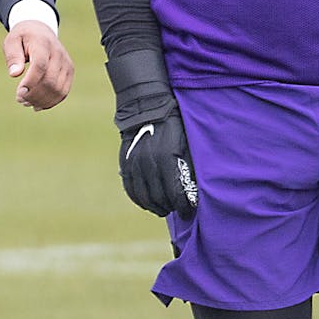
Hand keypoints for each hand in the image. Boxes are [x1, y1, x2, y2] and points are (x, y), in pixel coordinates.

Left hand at [3, 20, 72, 109]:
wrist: (40, 31)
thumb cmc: (23, 38)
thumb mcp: (12, 41)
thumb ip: (13, 56)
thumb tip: (14, 74)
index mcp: (43, 43)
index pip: (40, 65)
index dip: (30, 82)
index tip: (19, 93)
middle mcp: (58, 53)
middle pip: (50, 81)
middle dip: (34, 95)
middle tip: (19, 99)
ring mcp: (66, 63)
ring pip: (58, 89)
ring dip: (42, 101)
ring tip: (26, 103)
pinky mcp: (69, 72)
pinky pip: (63, 92)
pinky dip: (51, 102)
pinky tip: (38, 105)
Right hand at [107, 49, 197, 218]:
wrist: (147, 108)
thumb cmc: (174, 126)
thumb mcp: (187, 143)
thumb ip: (189, 167)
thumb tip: (194, 190)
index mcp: (167, 158)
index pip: (176, 193)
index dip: (184, 206)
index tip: (189, 210)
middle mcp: (149, 163)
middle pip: (159, 197)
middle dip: (170, 207)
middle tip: (177, 209)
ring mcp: (135, 164)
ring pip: (144, 196)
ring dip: (154, 206)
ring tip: (163, 208)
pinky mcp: (125, 163)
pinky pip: (130, 188)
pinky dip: (138, 199)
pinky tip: (146, 202)